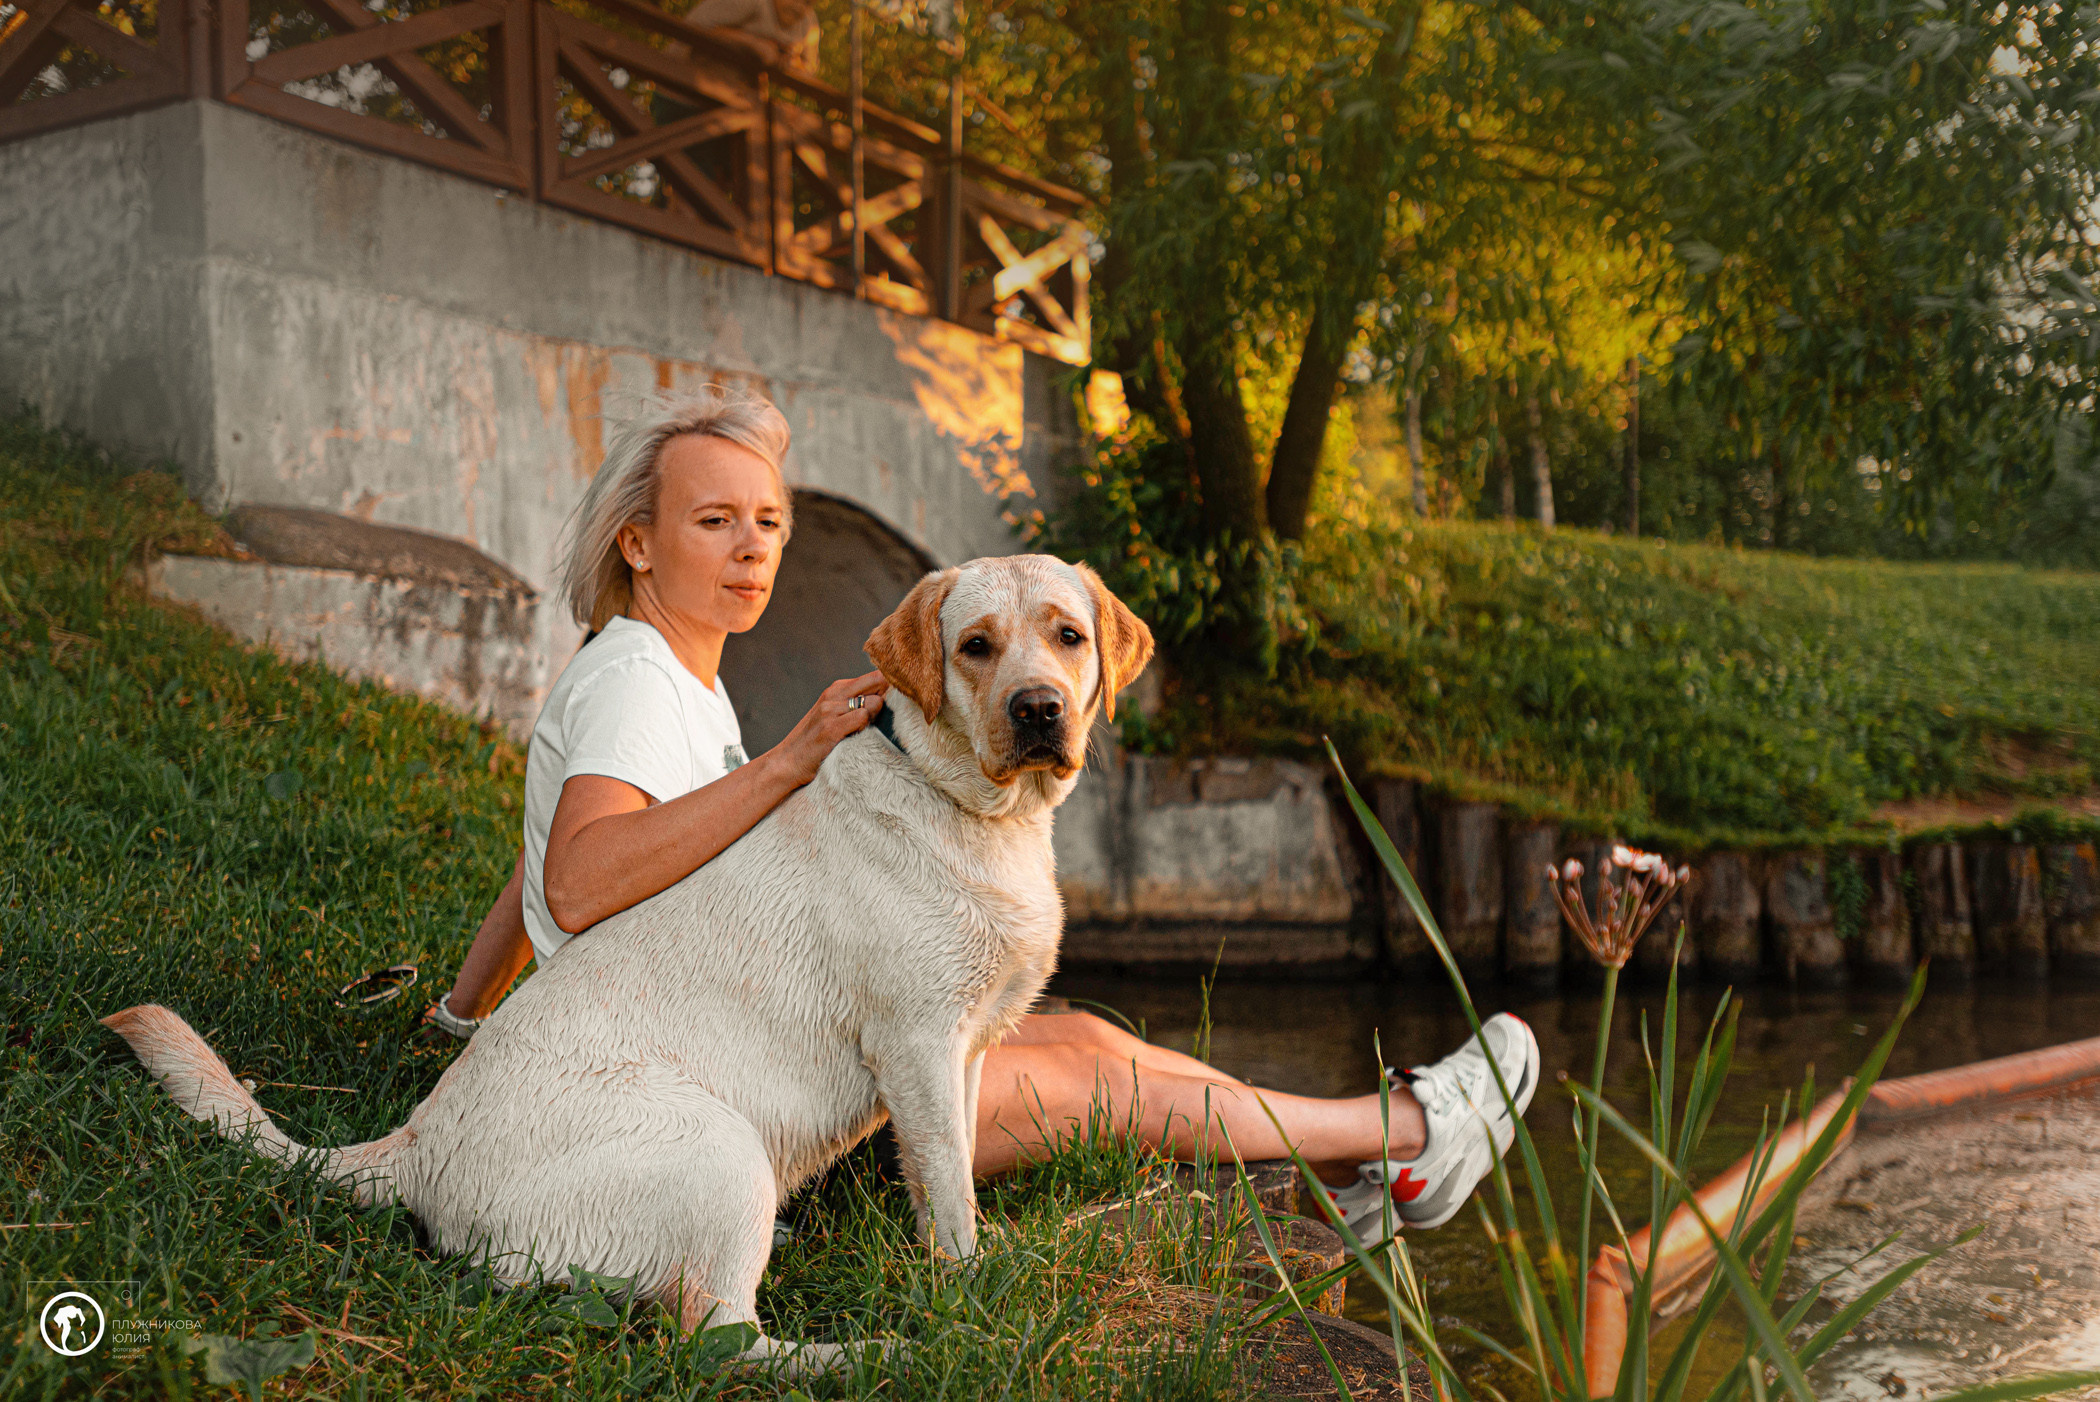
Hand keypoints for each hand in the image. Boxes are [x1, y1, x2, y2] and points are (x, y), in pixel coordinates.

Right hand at [767, 671, 886, 786]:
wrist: (787, 762)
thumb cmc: (816, 741)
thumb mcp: (835, 714)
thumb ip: (857, 703)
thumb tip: (889, 696)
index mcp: (836, 688)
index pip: (875, 676)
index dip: (888, 689)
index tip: (889, 704)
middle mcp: (833, 694)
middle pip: (878, 681)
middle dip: (887, 698)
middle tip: (878, 718)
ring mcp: (830, 710)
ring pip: (874, 702)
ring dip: (875, 717)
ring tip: (862, 731)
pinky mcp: (830, 728)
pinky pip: (863, 718)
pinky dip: (865, 728)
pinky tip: (855, 738)